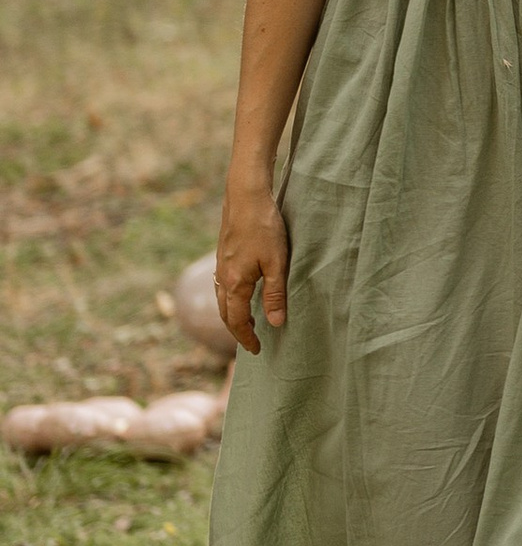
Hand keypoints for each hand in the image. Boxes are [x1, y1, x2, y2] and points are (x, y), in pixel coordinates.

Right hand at [216, 183, 287, 354]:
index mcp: (235, 283)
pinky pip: (222, 285)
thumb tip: (275, 323)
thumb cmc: (264, 227)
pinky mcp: (223, 253)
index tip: (257, 350)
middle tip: (251, 342)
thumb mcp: (277, 263)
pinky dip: (230, 299)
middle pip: (225, 313)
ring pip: (221, 299)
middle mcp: (222, 277)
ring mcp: (220, 265)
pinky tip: (241, 294)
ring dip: (232, 315)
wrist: (245, 195)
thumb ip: (275, 294)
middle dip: (237, 331)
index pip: (237, 320)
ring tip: (247, 323)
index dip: (246, 338)